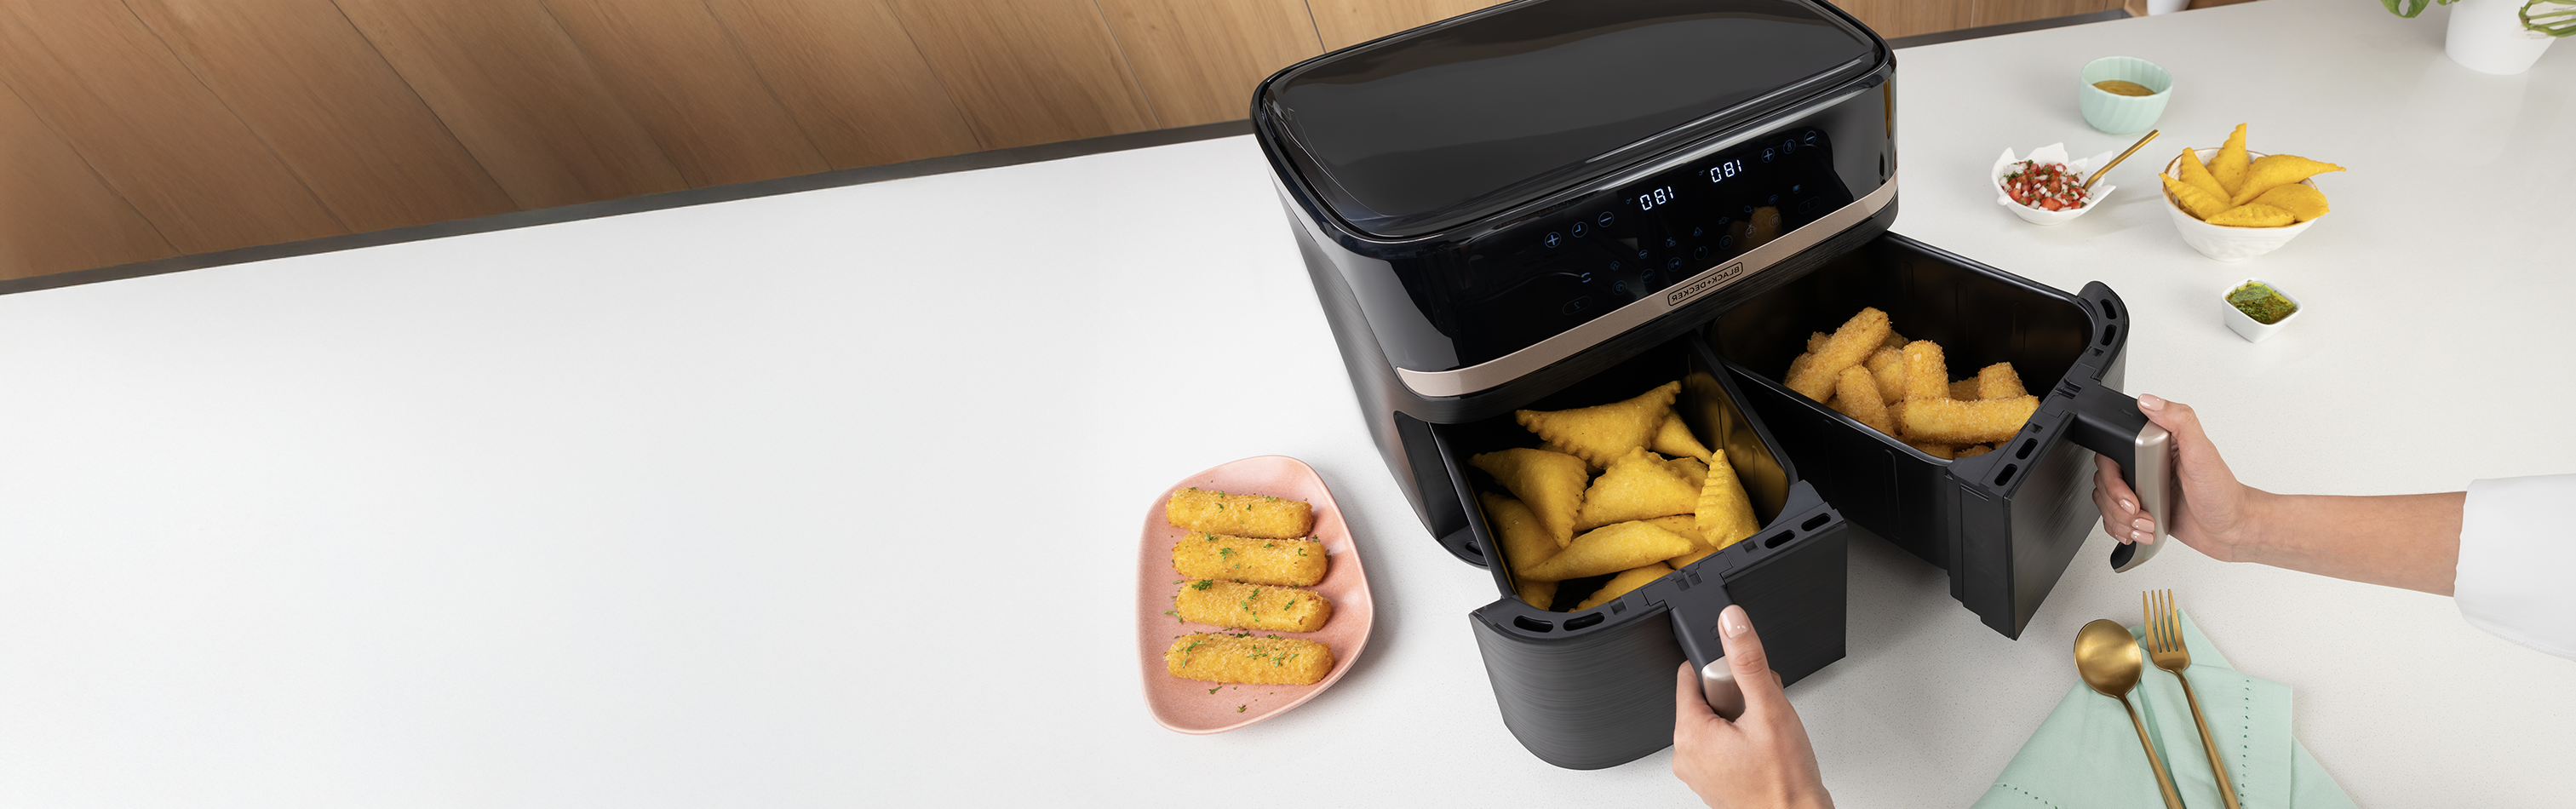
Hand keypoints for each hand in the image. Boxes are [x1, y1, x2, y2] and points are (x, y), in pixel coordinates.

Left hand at [1672, 604, 1830, 808]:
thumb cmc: (1783, 781)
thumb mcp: (1769, 708)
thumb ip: (1748, 660)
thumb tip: (1731, 622)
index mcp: (1689, 733)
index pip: (1689, 675)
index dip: (1721, 670)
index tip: (1743, 681)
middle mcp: (1686, 755)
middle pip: (1706, 698)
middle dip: (1737, 695)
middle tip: (1762, 712)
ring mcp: (1699, 770)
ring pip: (1717, 721)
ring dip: (1743, 717)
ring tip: (1766, 734)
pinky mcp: (1714, 780)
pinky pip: (1723, 744)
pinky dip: (1742, 739)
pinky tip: (1764, 748)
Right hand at [2091, 394, 2264, 560]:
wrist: (2232, 530)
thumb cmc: (2222, 494)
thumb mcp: (2202, 452)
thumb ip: (2180, 421)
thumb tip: (2149, 401)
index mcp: (2157, 446)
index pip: (2111, 454)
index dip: (2113, 479)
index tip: (2130, 495)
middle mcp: (2146, 466)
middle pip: (2103, 482)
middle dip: (2118, 506)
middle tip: (2140, 513)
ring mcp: (2143, 489)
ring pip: (2105, 503)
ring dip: (2122, 521)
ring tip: (2147, 524)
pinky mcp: (2143, 510)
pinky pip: (2114, 519)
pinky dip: (2122, 530)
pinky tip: (2142, 531)